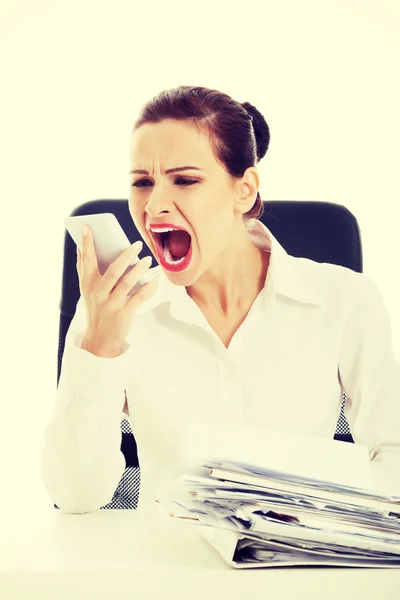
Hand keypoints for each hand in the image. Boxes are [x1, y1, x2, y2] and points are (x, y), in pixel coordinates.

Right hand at [76, 225, 157, 356]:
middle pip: (112, 271)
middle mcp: (98, 294)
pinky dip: (147, 290)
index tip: (87, 228)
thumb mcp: (87, 291)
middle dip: (125, 256)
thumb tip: (80, 248)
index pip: (87, 260)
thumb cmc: (96, 310)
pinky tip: (154, 282)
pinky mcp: (123, 315)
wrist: (99, 340)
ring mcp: (111, 305)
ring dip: (138, 270)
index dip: (86, 244)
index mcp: (88, 285)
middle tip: (137, 244)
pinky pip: (138, 300)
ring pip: (126, 284)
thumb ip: (84, 270)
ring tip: (147, 260)